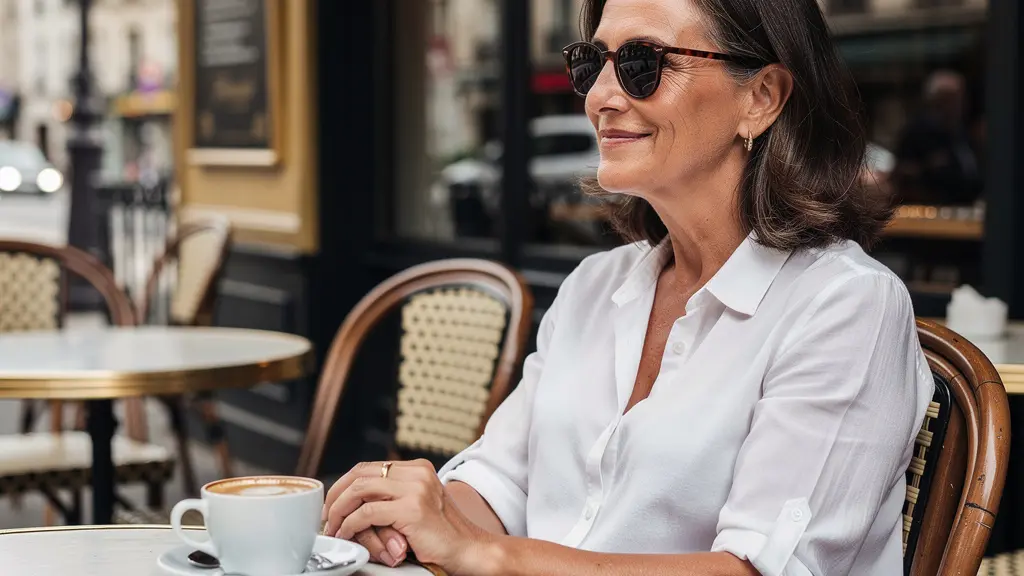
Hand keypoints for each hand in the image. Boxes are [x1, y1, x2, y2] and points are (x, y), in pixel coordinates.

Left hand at [323, 460, 490, 572]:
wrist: (470, 550)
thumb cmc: (442, 536)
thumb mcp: (415, 507)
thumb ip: (391, 499)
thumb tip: (350, 503)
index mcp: (418, 469)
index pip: (369, 467)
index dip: (345, 484)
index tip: (333, 503)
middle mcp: (416, 473)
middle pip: (360, 473)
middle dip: (336, 495)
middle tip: (327, 516)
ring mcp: (415, 489)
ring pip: (359, 490)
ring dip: (339, 511)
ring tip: (333, 527)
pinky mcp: (411, 510)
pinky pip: (367, 514)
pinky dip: (351, 525)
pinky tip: (347, 534)